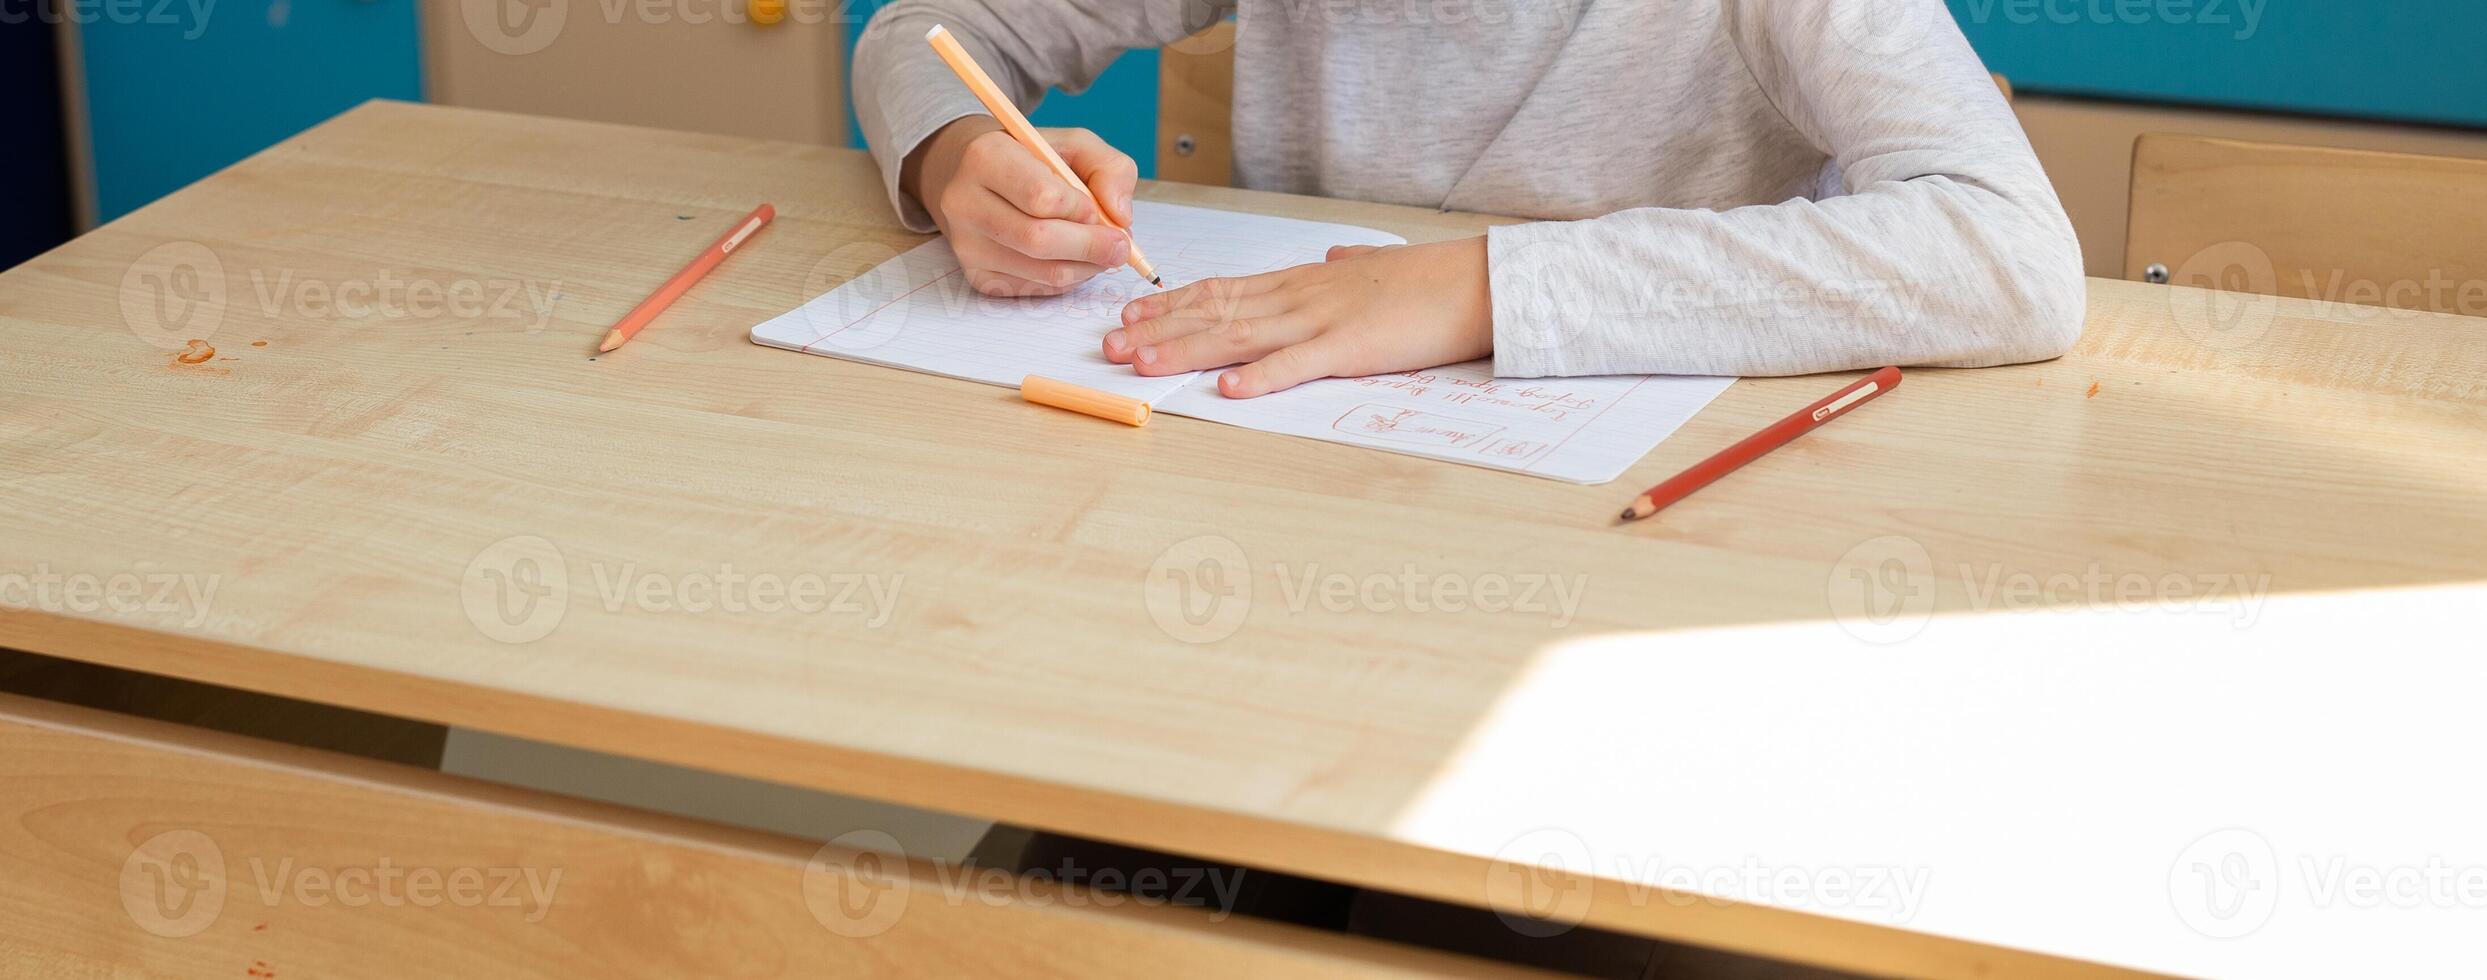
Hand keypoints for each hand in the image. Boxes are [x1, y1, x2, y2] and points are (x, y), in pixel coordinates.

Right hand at [902, 117, 1137, 296]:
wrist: (976, 176)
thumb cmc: (1032, 158)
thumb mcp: (1075, 144)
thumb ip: (1110, 169)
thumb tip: (1122, 217)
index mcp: (985, 157)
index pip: (1041, 197)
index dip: (1080, 209)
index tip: (1095, 209)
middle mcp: (964, 202)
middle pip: (1038, 241)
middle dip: (1091, 247)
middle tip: (1121, 246)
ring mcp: (966, 245)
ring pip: (1042, 272)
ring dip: (1085, 267)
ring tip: (1100, 251)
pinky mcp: (976, 277)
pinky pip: (1036, 289)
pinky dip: (1067, 279)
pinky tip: (1071, 259)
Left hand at [1104, 237, 1494, 396]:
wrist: (1480, 281)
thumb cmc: (1431, 280)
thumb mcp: (1378, 266)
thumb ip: (1348, 266)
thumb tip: (1333, 258)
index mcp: (1305, 281)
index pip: (1223, 289)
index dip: (1172, 302)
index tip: (1131, 311)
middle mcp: (1301, 296)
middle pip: (1216, 312)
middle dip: (1158, 329)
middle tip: (1109, 343)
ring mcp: (1324, 321)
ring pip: (1240, 336)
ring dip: (1187, 350)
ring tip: (1142, 362)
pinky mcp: (1353, 348)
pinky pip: (1298, 364)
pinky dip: (1261, 377)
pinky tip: (1227, 389)